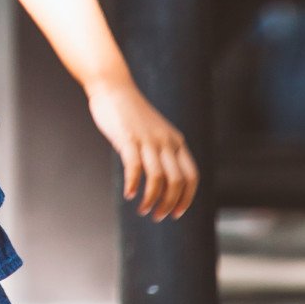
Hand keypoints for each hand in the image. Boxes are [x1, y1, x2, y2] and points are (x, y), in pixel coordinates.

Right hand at [87, 81, 198, 220]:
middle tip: (157, 216)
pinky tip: (129, 194)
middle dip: (170, 204)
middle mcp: (166, 141)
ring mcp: (147, 139)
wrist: (112, 87)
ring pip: (158, 178)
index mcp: (176, 141)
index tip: (177, 213)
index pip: (192, 176)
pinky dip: (134, 184)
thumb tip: (160, 174)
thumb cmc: (130, 112)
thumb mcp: (153, 131)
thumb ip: (160, 149)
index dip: (187, 198)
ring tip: (143, 210)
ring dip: (152, 199)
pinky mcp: (128, 138)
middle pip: (177, 181)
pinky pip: (135, 167)